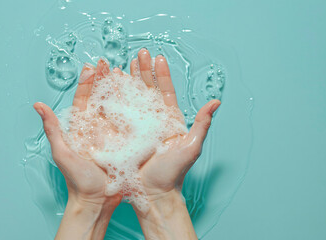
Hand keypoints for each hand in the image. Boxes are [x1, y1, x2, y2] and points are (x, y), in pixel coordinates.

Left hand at [33, 59, 120, 239]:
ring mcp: (111, 134)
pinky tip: (137, 96)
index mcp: (80, 128)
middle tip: (108, 63)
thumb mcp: (62, 153)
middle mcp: (96, 128)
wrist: (97, 200)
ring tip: (124, 72)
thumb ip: (52, 129)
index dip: (86, 83)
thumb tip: (37, 105)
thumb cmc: (78, 180)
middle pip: (100, 98)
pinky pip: (128, 121)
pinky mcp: (125, 142)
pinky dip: (132, 107)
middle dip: (103, 80)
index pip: (83, 99)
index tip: (91, 67)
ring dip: (119, 89)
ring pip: (115, 107)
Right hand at [129, 48, 220, 238]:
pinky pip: (117, 114)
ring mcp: (136, 127)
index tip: (158, 58)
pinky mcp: (122, 135)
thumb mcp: (191, 148)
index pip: (165, 91)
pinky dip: (114, 99)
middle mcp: (152, 121)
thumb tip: (216, 102)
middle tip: (139, 54)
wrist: (153, 193)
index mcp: (169, 121)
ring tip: (122, 65)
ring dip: (127, 81)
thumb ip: (202, 124)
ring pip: (131, 99)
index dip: (161, 75)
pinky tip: (109, 87)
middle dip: (143, 71)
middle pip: (147, 90)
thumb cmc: (173, 174)